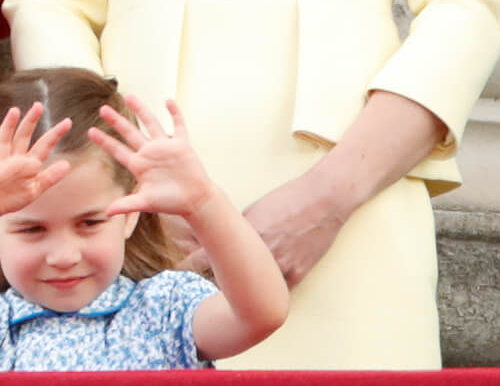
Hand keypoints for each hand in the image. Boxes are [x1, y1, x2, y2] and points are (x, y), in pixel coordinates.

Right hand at [0, 102, 71, 225]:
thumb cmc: (11, 198)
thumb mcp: (34, 190)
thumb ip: (49, 177)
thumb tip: (67, 164)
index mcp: (26, 163)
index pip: (42, 145)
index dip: (54, 134)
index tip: (68, 122)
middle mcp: (13, 160)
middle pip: (23, 136)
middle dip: (31, 121)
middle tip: (39, 105)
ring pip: (4, 142)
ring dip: (8, 127)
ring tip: (14, 111)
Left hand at [90, 96, 216, 219]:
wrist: (195, 201)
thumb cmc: (170, 203)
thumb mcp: (146, 203)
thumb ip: (127, 204)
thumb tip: (106, 213)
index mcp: (139, 165)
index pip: (118, 150)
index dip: (104, 141)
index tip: (90, 131)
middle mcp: (150, 153)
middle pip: (130, 132)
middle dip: (116, 121)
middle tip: (102, 108)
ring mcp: (165, 147)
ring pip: (151, 123)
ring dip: (141, 109)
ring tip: (129, 96)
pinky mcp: (182, 145)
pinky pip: (178, 125)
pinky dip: (174, 113)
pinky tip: (168, 100)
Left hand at [175, 173, 344, 285]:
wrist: (321, 201)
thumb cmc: (287, 200)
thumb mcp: (257, 210)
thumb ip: (240, 226)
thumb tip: (222, 233)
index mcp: (245, 232)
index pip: (211, 251)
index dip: (192, 261)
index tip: (178, 267)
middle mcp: (259, 251)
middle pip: (227, 272)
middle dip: (210, 278)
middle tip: (192, 284)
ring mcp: (279, 265)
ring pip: (252, 287)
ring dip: (239, 289)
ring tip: (227, 294)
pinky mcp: (297, 274)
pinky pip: (276, 289)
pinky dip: (265, 292)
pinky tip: (258, 299)